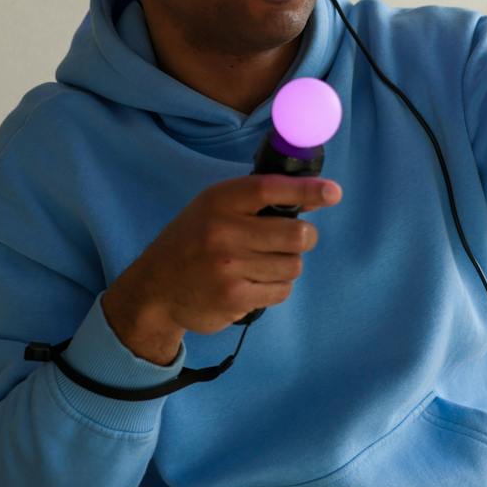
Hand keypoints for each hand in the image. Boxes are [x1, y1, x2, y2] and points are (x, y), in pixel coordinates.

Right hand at [127, 173, 342, 336]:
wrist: (154, 289)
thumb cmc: (191, 242)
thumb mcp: (211, 209)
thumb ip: (253, 201)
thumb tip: (312, 196)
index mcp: (219, 201)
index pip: (271, 188)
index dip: (307, 190)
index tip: (333, 193)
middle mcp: (223, 231)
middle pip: (296, 234)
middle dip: (304, 238)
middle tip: (293, 240)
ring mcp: (228, 266)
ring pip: (293, 265)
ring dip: (287, 265)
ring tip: (262, 265)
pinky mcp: (234, 298)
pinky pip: (281, 291)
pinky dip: (275, 288)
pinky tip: (252, 284)